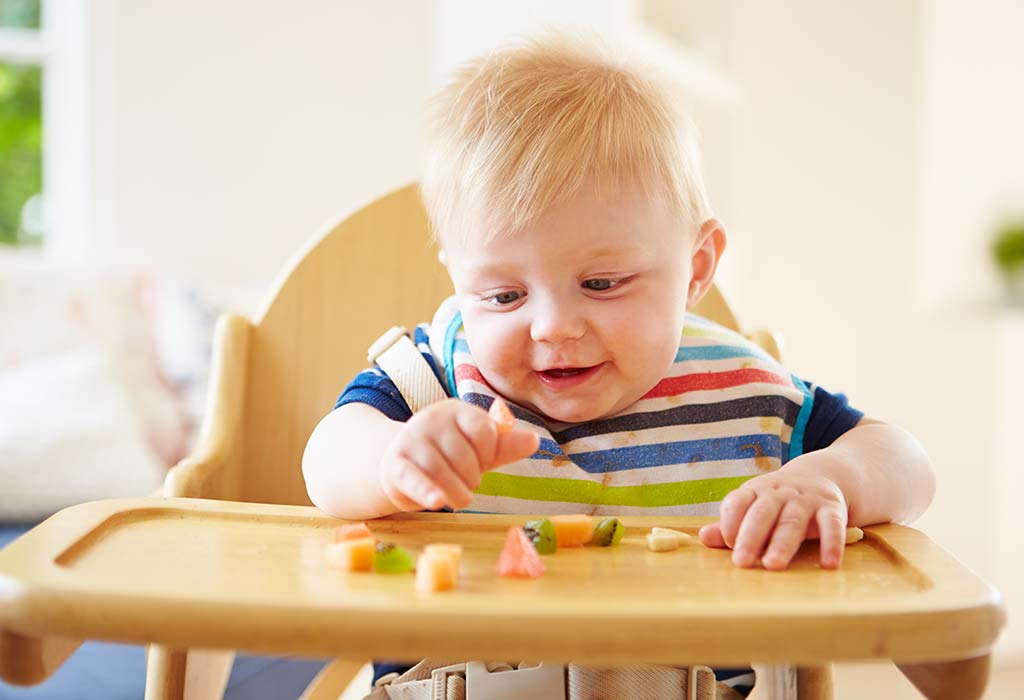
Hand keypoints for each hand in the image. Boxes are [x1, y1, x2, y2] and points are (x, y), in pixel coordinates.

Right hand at [378, 399, 539, 511]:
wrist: (401, 466)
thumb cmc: (448, 458)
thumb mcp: (479, 450)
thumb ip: (504, 446)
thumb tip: (534, 440)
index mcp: (455, 410)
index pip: (484, 432)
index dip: (488, 454)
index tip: (481, 461)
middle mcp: (430, 419)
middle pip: (464, 456)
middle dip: (471, 477)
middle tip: (464, 481)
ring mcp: (410, 440)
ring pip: (442, 471)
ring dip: (456, 493)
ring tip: (457, 498)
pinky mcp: (394, 464)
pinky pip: (413, 478)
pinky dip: (426, 491)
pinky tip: (437, 502)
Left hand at [698, 465, 847, 569]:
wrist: (821, 477)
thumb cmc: (777, 502)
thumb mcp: (753, 507)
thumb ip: (730, 525)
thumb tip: (702, 538)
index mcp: (755, 490)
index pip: (738, 502)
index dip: (730, 521)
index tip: (727, 543)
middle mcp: (779, 492)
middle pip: (762, 512)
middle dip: (751, 537)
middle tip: (741, 562)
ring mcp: (806, 499)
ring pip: (792, 520)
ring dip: (782, 543)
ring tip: (773, 566)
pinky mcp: (832, 508)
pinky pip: (832, 525)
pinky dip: (831, 543)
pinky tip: (827, 563)